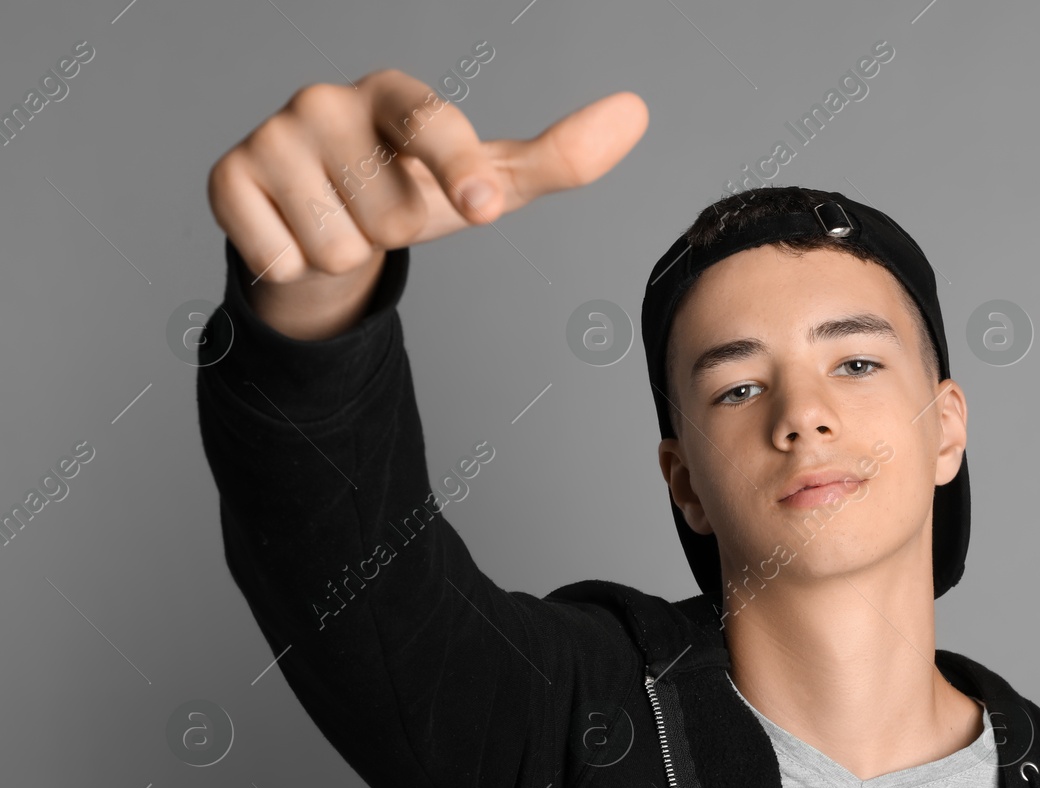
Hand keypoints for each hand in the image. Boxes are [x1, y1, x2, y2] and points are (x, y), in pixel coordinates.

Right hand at [206, 69, 648, 336]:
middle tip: (379, 213)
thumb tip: (636, 111)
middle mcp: (325, 99)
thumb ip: (559, 158)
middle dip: (395, 234)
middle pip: (391, 215)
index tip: (482, 209)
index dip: (458, 171)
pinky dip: (297, 267)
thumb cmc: (414, 192)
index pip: (432, 126)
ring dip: (347, 254)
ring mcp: (271, 134)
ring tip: (339, 222)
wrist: (318, 221)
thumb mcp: (489, 182)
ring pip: (339, 245)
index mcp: (394, 93)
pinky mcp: (226, 177)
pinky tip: (295, 235)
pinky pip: (284, 260)